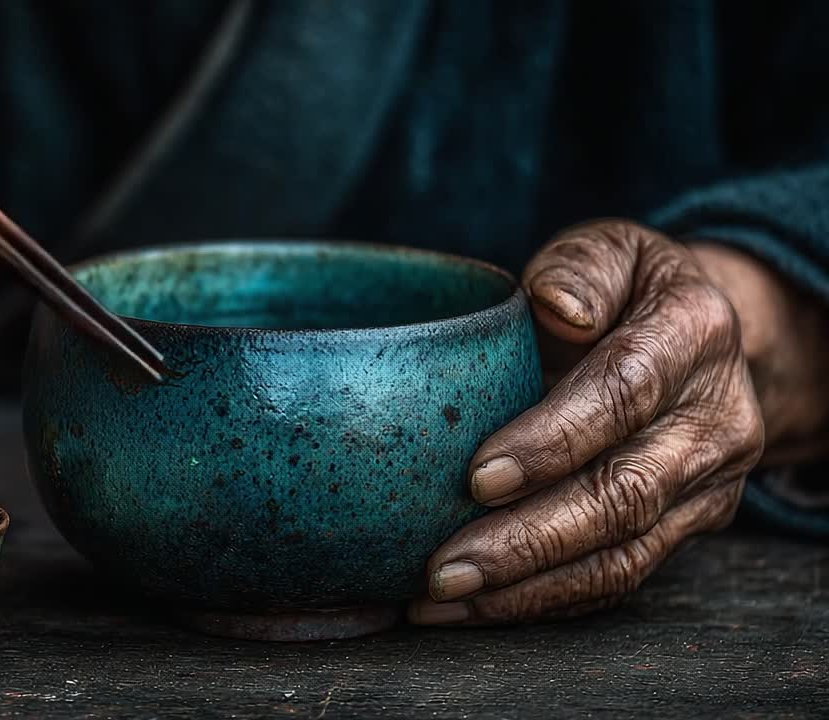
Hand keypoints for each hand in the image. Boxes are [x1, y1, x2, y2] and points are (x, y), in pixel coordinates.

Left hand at [410, 219, 766, 624]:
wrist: (701, 336)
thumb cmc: (624, 289)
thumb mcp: (609, 249)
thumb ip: (579, 268)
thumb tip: (557, 306)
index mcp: (694, 333)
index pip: (623, 394)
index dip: (553, 440)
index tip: (477, 476)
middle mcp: (716, 418)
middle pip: (624, 494)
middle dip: (528, 538)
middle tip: (443, 565)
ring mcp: (709, 482)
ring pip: (623, 553)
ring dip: (528, 586)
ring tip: (443, 598)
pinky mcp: (689, 527)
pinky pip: (619, 577)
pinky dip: (543, 601)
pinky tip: (473, 607)